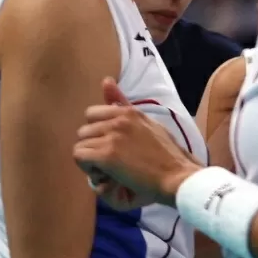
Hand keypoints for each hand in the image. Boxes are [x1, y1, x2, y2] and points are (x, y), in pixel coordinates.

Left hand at [74, 79, 198, 209]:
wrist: (178, 177)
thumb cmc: (170, 158)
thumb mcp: (150, 124)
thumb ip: (124, 105)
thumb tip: (105, 79)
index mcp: (130, 112)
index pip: (93, 114)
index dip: (99, 133)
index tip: (113, 147)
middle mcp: (119, 119)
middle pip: (84, 131)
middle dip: (94, 146)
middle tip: (112, 161)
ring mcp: (112, 135)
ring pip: (81, 144)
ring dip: (91, 159)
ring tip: (110, 169)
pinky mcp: (107, 154)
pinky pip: (79, 156)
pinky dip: (89, 168)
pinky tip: (106, 175)